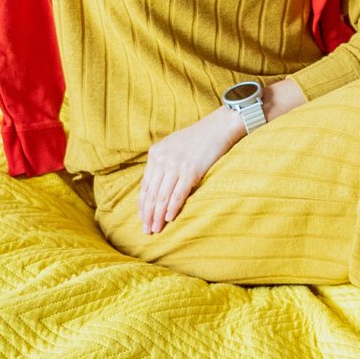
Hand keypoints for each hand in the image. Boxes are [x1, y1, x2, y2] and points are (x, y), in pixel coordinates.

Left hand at [138, 106, 244, 234]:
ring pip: (162, 196)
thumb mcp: (172, 145)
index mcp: (155, 153)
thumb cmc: (196, 138)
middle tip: (146, 230)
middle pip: (152, 193)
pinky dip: (172, 208)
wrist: (217, 128)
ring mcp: (176, 165)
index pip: (145, 184)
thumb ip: (162, 162)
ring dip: (158, 215)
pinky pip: (178, 194)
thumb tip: (155, 186)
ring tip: (156, 229)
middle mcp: (163, 159)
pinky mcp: (191, 171)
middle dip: (148, 214)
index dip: (142, 204)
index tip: (142, 218)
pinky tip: (168, 219)